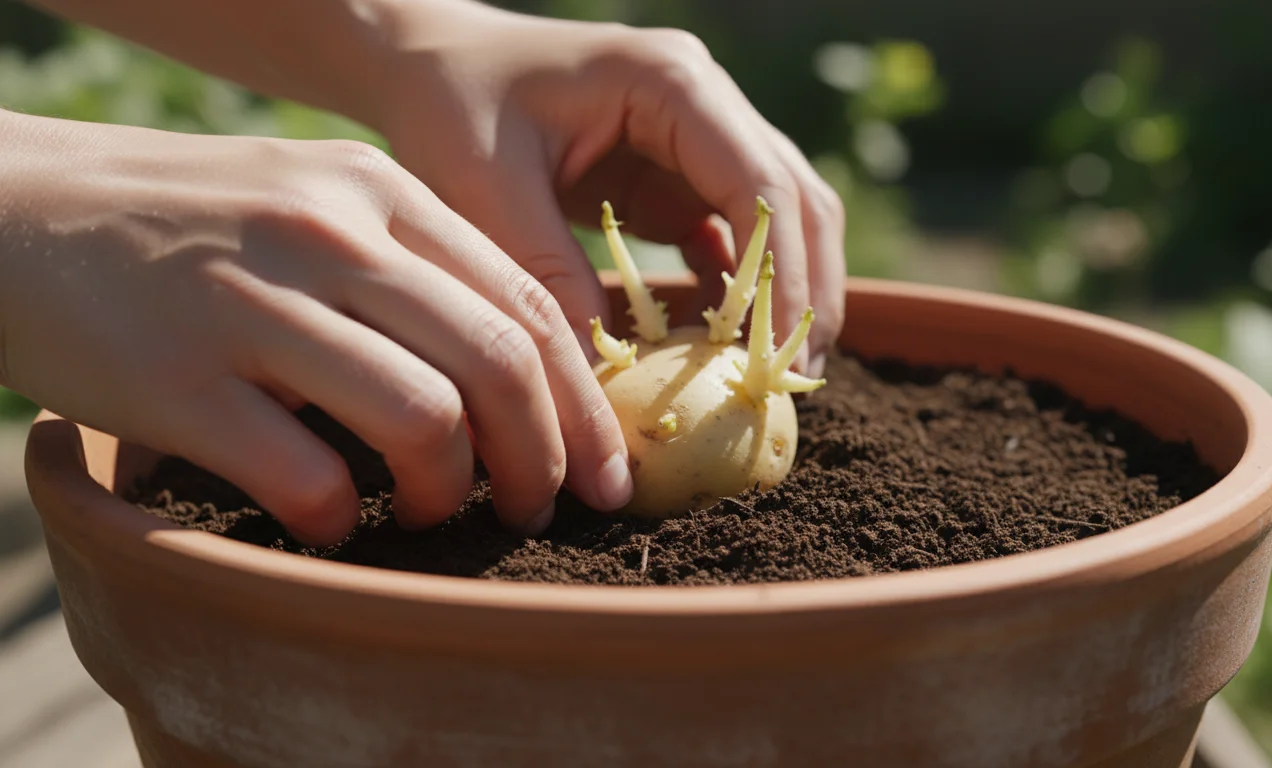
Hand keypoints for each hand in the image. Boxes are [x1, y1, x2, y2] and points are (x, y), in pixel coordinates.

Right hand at [0, 111, 632, 544]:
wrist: (21, 208)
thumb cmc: (190, 224)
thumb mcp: (314, 204)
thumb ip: (411, 268)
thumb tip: (519, 379)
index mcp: (378, 195)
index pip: (526, 303)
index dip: (584, 401)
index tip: (605, 470)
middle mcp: (329, 238)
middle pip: (498, 363)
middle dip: (542, 458)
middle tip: (537, 511)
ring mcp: (253, 304)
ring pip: (423, 417)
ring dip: (449, 490)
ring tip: (431, 513)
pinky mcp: (179, 381)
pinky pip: (304, 475)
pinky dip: (336, 520)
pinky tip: (326, 523)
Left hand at [367, 2, 845, 376]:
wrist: (425, 63)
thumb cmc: (449, 103)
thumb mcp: (485, 186)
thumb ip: (546, 270)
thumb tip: (602, 374)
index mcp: (671, 83)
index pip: (759, 182)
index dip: (781, 270)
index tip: (775, 351)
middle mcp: (703, 103)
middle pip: (794, 199)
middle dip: (805, 287)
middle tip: (796, 371)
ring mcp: (695, 141)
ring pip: (776, 220)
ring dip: (782, 293)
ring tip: (772, 372)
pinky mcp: (672, 180)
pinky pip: (727, 241)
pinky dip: (734, 294)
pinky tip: (718, 351)